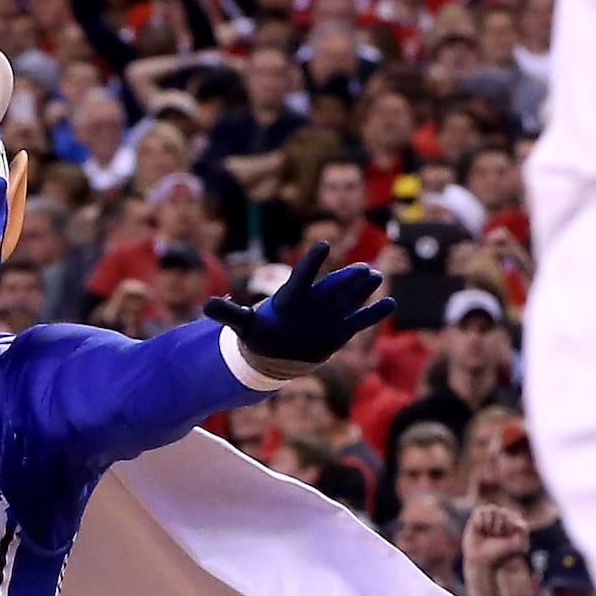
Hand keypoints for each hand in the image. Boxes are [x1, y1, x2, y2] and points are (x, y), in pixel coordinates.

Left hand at [203, 243, 393, 367]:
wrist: (277, 351)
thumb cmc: (260, 335)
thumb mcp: (243, 326)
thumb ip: (229, 313)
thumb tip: (205, 306)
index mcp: (292, 297)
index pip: (303, 275)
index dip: (313, 261)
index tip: (324, 245)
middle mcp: (314, 301)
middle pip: (333, 286)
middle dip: (347, 278)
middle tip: (363, 268)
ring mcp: (329, 314)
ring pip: (350, 298)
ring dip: (363, 288)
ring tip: (376, 275)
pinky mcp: (340, 330)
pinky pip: (360, 320)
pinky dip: (374, 313)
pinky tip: (390, 303)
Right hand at [461, 500, 528, 585]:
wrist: (481, 561)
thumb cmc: (499, 554)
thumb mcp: (516, 544)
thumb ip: (523, 531)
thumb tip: (522, 523)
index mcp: (510, 524)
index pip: (513, 514)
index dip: (510, 522)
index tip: (507, 534)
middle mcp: (499, 521)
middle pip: (502, 511)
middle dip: (500, 524)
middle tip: (495, 536)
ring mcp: (487, 519)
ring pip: (490, 509)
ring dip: (489, 523)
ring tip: (487, 533)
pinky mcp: (475, 520)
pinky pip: (479, 510)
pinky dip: (480, 520)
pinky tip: (479, 529)